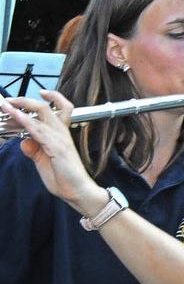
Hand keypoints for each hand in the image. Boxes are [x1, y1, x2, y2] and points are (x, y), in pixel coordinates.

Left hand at [0, 91, 99, 207]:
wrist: (77, 191)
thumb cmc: (64, 177)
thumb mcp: (44, 162)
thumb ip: (34, 151)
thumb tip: (24, 142)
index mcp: (61, 135)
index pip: (60, 109)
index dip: (52, 97)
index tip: (40, 92)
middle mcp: (61, 133)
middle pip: (46, 107)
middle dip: (25, 101)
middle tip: (9, 100)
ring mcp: (59, 139)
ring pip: (41, 114)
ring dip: (20, 108)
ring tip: (4, 105)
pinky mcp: (56, 147)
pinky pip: (38, 130)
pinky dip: (24, 121)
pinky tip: (14, 115)